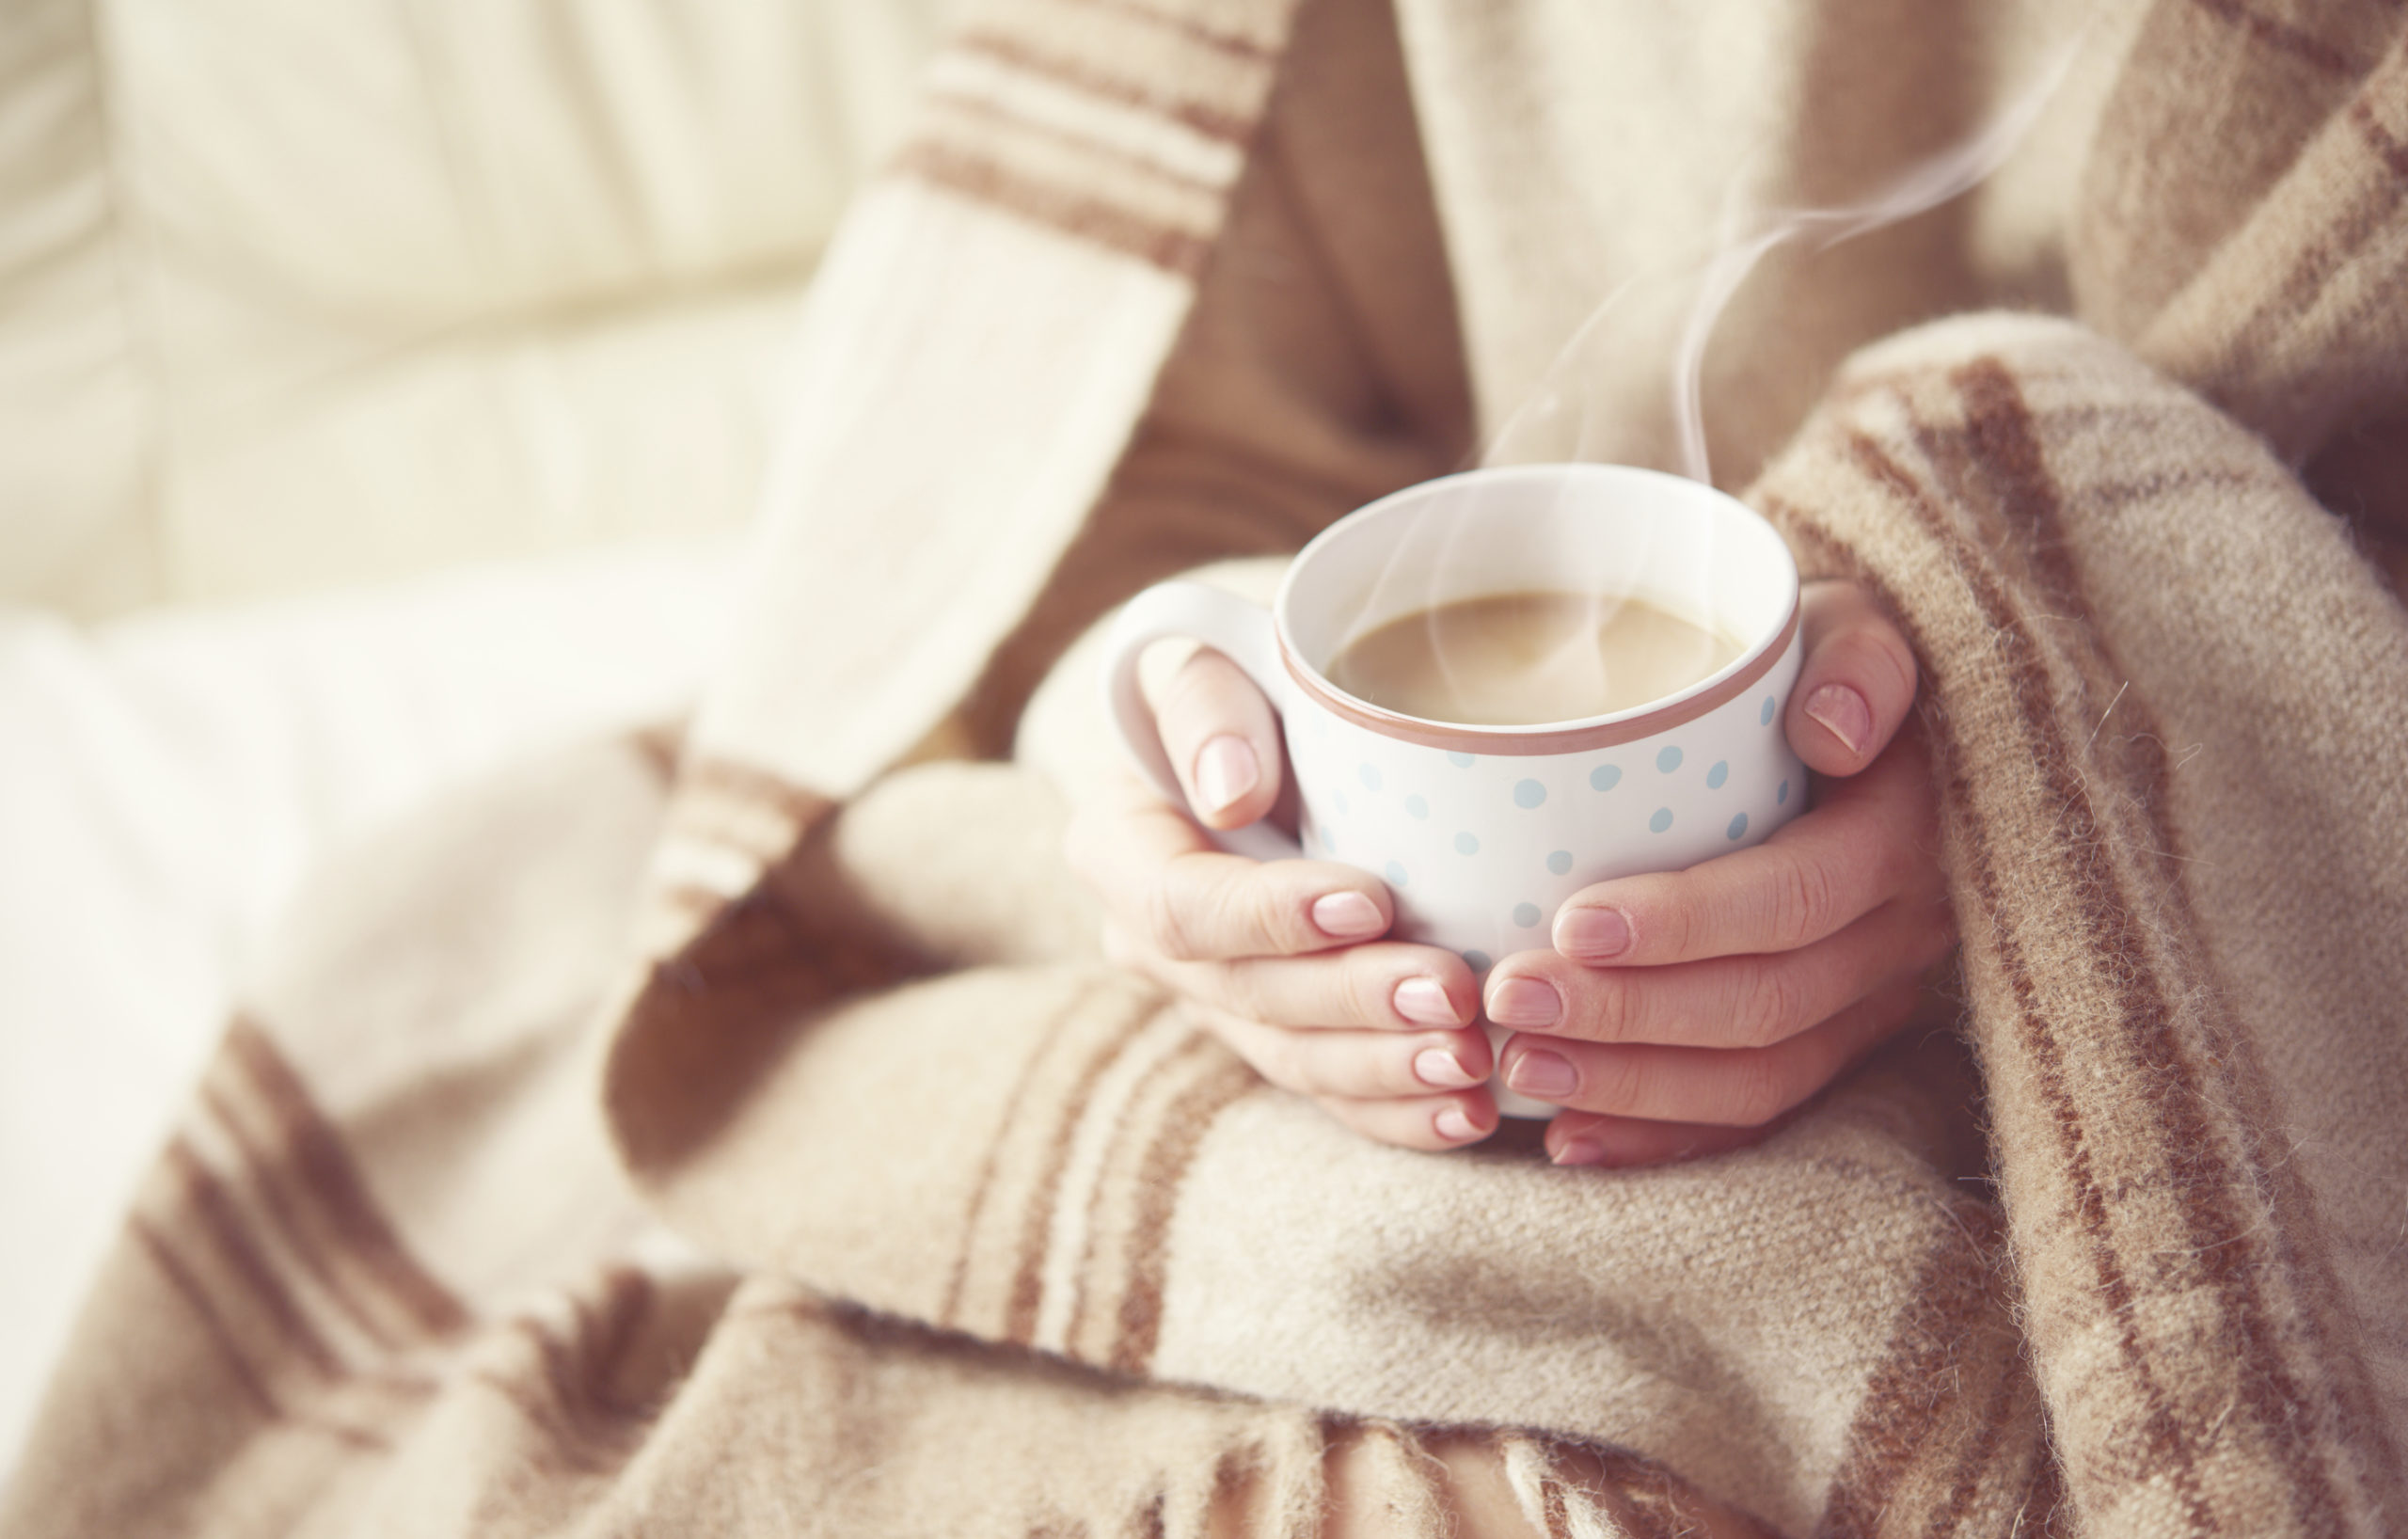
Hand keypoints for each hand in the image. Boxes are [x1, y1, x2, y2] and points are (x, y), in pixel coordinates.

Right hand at [1064, 646, 1497, 1150]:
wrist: (1271, 726)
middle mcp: (1153, 943)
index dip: (1270, 917)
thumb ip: (1204, 702)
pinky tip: (1470, 1115)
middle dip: (1354, 1004)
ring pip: (1294, 1059)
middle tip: (1453, 996)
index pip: (1181, 906)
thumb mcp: (1206, 653)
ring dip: (1385, 1070)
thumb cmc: (1246, 676)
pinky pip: (1332, 1094)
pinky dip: (1401, 1112)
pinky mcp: (1280, 1036)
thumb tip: (1231, 795)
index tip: (1372, 898)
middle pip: (1248, 996)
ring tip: (1473, 1064)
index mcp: (1120, 849)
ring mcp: (1216, 1001)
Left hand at [1481, 581, 1948, 1166]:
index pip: (1797, 898)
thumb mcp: (1845, 621)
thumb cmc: (1816, 660)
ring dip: (1632, 1088)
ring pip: (1759, 1078)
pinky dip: (1660, 1140)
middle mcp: (1901, 934)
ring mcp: (1873, 1003)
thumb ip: (1853, 656)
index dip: (1687, 922)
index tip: (1571, 921)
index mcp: (1904, 833)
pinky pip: (1755, 1118)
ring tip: (1516, 1068)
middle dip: (1629, 1017)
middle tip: (1508, 1002)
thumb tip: (1831, 729)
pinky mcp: (1836, 1045)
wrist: (1863, 720)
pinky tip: (1567, 1144)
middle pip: (1766, 1005)